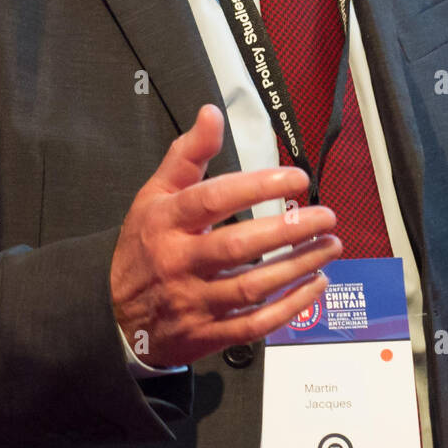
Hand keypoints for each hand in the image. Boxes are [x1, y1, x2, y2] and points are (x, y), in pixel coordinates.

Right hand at [109, 104, 340, 366]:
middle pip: (238, 245)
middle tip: (326, 216)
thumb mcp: (155, 194)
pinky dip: (290, 307)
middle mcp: (179, 261)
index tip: (297, 178)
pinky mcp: (207, 334)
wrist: (117, 316)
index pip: (215, 198)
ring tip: (330, 246)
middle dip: (288, 231)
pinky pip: (254, 324)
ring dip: (298, 267)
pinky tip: (316, 284)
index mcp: (166, 221)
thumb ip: (188, 154)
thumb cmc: (145, 245)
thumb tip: (212, 113)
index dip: (259, 186)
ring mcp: (193, 301)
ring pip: (252, 287)